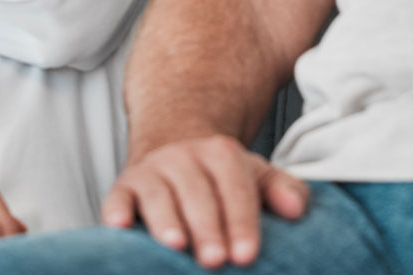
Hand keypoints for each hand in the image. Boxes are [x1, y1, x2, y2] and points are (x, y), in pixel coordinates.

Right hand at [101, 134, 308, 267]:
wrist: (176, 154)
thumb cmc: (220, 179)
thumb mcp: (256, 177)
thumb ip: (282, 190)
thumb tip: (296, 209)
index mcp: (221, 153)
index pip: (234, 187)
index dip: (241, 221)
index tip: (247, 255)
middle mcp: (184, 157)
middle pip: (197, 193)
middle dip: (207, 228)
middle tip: (216, 260)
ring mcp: (151, 170)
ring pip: (158, 194)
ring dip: (165, 220)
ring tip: (175, 246)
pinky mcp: (124, 186)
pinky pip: (118, 197)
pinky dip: (116, 210)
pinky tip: (118, 227)